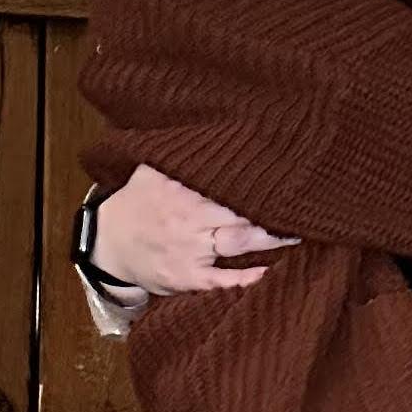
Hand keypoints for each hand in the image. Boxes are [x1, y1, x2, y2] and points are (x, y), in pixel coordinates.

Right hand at [93, 165, 295, 296]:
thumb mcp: (151, 172)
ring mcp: (189, 252)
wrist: (110, 245)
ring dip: (268, 242)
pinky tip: (268, 272)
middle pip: (238, 215)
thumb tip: (208, 131)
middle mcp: (187, 221)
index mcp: (180, 191)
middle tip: (302, 208)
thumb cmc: (139, 204)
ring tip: (297, 234)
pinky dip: (246, 278)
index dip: (256, 185)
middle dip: (270, 214)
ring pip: (235, 245)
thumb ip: (178, 156)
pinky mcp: (188, 278)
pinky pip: (222, 280)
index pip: (225, 185)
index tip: (282, 179)